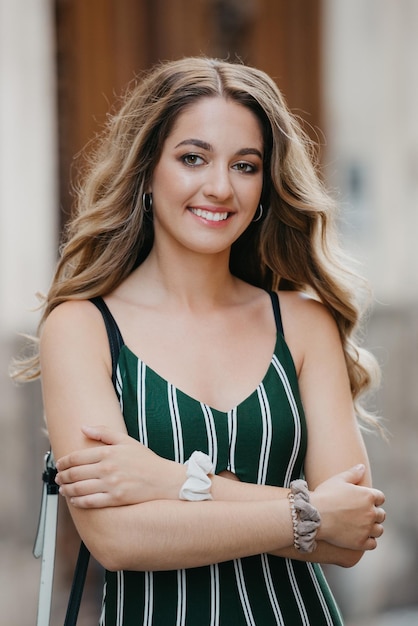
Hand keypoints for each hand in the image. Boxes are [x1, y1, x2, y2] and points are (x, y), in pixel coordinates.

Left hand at [55, 425, 184, 507]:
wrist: (164, 480)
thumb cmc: (146, 460)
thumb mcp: (126, 441)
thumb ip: (104, 433)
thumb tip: (83, 427)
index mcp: (109, 453)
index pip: (77, 457)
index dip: (64, 462)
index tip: (59, 464)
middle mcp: (108, 468)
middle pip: (75, 473)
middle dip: (62, 476)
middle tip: (58, 478)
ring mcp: (111, 485)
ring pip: (79, 489)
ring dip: (67, 490)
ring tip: (63, 489)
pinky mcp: (115, 499)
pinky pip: (90, 502)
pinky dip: (78, 502)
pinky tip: (74, 501)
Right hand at [311, 464, 385, 551]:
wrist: (314, 515)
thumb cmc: (325, 495)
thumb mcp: (338, 480)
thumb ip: (353, 473)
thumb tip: (362, 467)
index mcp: (368, 496)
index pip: (380, 498)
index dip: (373, 499)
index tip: (365, 501)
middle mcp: (371, 512)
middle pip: (381, 515)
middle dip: (373, 513)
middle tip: (361, 514)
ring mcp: (367, 529)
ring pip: (379, 530)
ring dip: (373, 528)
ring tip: (362, 526)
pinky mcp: (361, 542)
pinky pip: (372, 543)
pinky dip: (368, 541)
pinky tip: (360, 536)